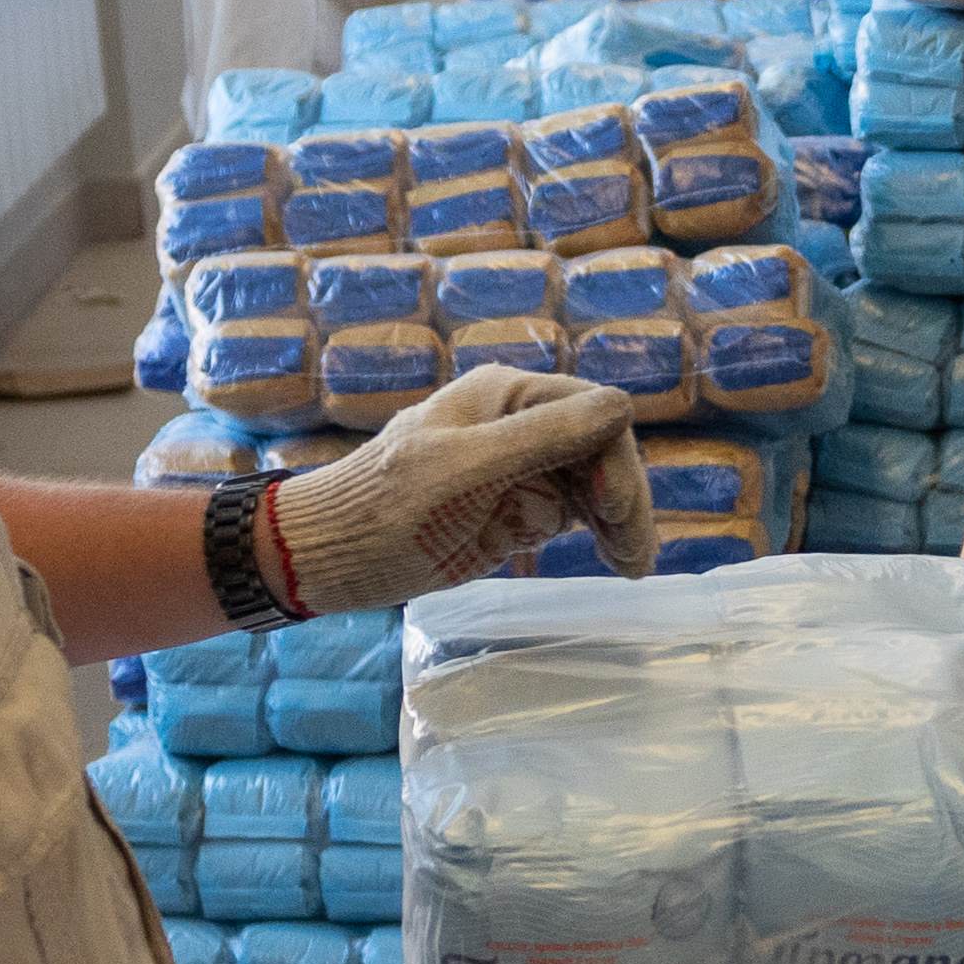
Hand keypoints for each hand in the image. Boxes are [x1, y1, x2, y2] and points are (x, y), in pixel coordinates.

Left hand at [266, 366, 650, 618]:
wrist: (330, 556)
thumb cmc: (387, 508)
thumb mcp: (466, 471)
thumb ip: (542, 438)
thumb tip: (622, 406)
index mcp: (506, 396)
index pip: (592, 413)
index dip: (614, 458)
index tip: (613, 511)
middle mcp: (522, 425)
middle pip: (602, 451)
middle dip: (625, 498)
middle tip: (634, 556)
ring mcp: (523, 469)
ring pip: (597, 485)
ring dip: (622, 522)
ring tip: (632, 566)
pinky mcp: (520, 509)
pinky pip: (578, 514)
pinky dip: (602, 536)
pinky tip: (618, 563)